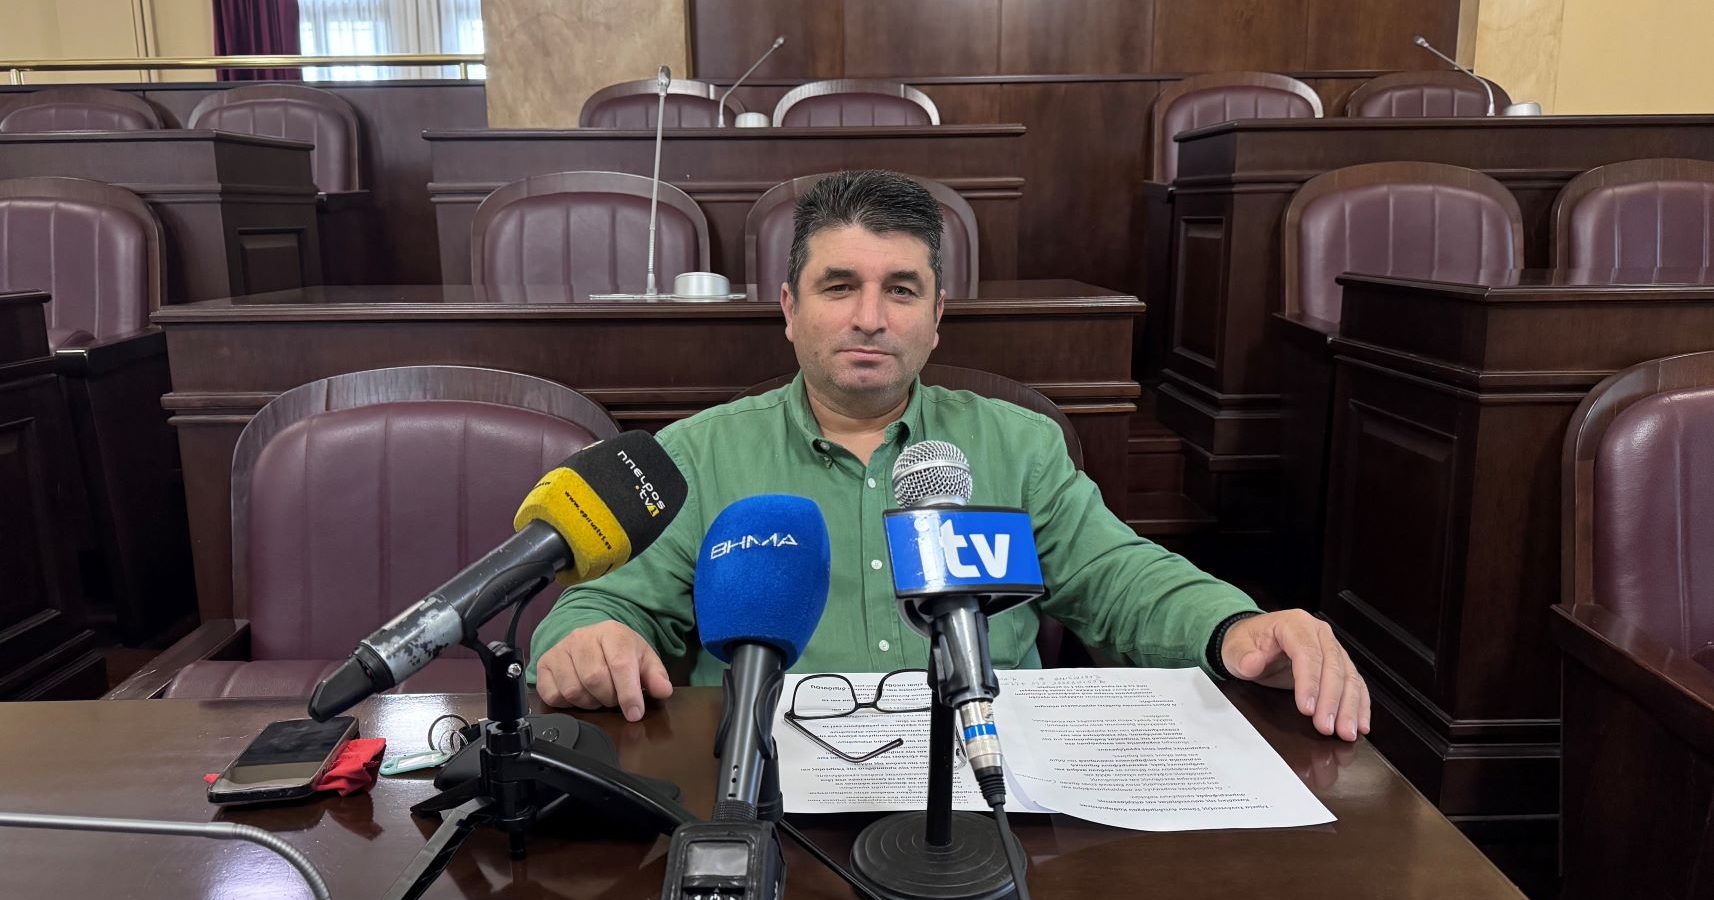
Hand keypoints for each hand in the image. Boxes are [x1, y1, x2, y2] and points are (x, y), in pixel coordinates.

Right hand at [536, 620, 672, 720]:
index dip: (629, 694)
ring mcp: (560, 650)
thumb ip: (655, 676)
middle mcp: (582, 637)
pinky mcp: (544, 664)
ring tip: (598, 696)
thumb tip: (663, 690)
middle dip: (609, 698)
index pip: (620, 664)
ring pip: (573, 690)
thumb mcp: (643, 659)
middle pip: (595, 679)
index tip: (635, 713)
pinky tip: (580, 695)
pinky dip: (568, 704)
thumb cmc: (620, 652)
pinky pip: (553, 695)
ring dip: (590, 703)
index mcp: (612, 632)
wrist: (593, 640)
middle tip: (615, 699)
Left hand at [1220, 610, 1369, 741]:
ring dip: (1349, 707)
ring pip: (1349, 677)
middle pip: (1333, 667)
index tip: (1306, 709)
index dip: (1309, 682)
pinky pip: (1355, 683)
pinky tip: (1360, 723)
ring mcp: (1332, 648)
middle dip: (1331, 701)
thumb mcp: (1235, 648)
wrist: (1253, 642)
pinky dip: (1359, 704)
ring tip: (1346, 732)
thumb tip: (1252, 662)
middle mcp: (1319, 633)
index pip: (1308, 653)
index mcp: (1295, 624)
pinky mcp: (1339, 664)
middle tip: (1326, 727)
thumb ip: (1242, 656)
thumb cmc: (1247, 643)